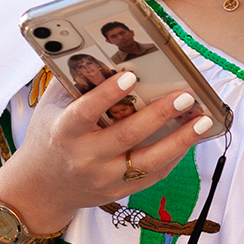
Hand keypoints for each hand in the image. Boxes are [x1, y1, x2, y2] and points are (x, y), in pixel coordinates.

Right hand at [0, 73, 214, 234]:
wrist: (40, 188)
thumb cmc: (49, 136)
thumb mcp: (52, 108)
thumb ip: (76, 82)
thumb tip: (107, 52)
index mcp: (64, 132)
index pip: (86, 112)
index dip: (108, 94)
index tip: (131, 75)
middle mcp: (84, 158)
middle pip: (126, 136)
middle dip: (159, 115)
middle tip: (185, 96)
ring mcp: (103, 178)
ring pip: (147, 162)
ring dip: (179, 140)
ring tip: (203, 120)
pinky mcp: (118, 191)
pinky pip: (152, 176)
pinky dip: (174, 157)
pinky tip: (190, 138)